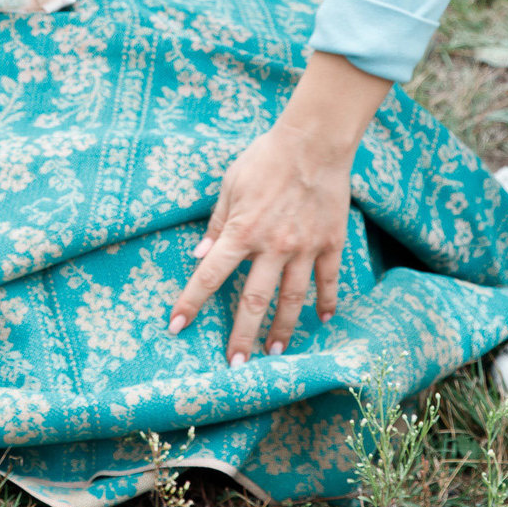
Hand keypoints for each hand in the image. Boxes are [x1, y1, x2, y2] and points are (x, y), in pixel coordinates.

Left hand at [169, 53, 390, 361]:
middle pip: (253, 301)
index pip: (210, 275)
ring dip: (282, 329)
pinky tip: (323, 319)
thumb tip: (201, 254)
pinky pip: (328, 279)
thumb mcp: (230, 184)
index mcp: (242, 231)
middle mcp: (273, 246)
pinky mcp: (331, 242)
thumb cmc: (266, 158)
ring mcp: (305, 247)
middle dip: (242, 336)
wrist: (315, 141)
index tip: (177, 327)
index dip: (191, 302)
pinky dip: (326, 301)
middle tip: (236, 365)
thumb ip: (216, 223)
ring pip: (292, 299)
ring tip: (275, 353)